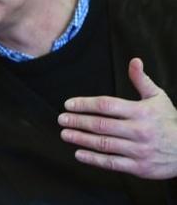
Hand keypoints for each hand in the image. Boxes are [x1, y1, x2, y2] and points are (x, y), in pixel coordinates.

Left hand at [58, 58, 176, 178]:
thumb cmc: (168, 121)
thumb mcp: (158, 98)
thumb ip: (141, 80)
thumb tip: (134, 60)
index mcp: (141, 112)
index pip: (106, 105)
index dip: (85, 104)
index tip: (68, 104)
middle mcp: (139, 131)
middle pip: (101, 125)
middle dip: (78, 121)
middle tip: (61, 119)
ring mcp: (138, 150)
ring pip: (104, 144)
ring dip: (81, 139)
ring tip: (65, 134)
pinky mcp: (139, 167)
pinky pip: (112, 163)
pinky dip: (93, 159)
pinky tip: (78, 153)